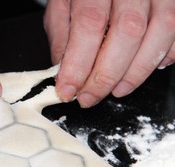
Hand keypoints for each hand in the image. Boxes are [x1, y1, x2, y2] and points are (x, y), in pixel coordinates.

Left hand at [44, 0, 174, 106]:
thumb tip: (65, 73)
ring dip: (136, 71)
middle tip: (89, 97)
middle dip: (106, 75)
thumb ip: (62, 36)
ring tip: (117, 90)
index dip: (78, 64)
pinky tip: (144, 67)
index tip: (68, 90)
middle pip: (127, 31)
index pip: (89, 24)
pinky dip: (165, 56)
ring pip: (160, 31)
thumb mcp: (62, 5)